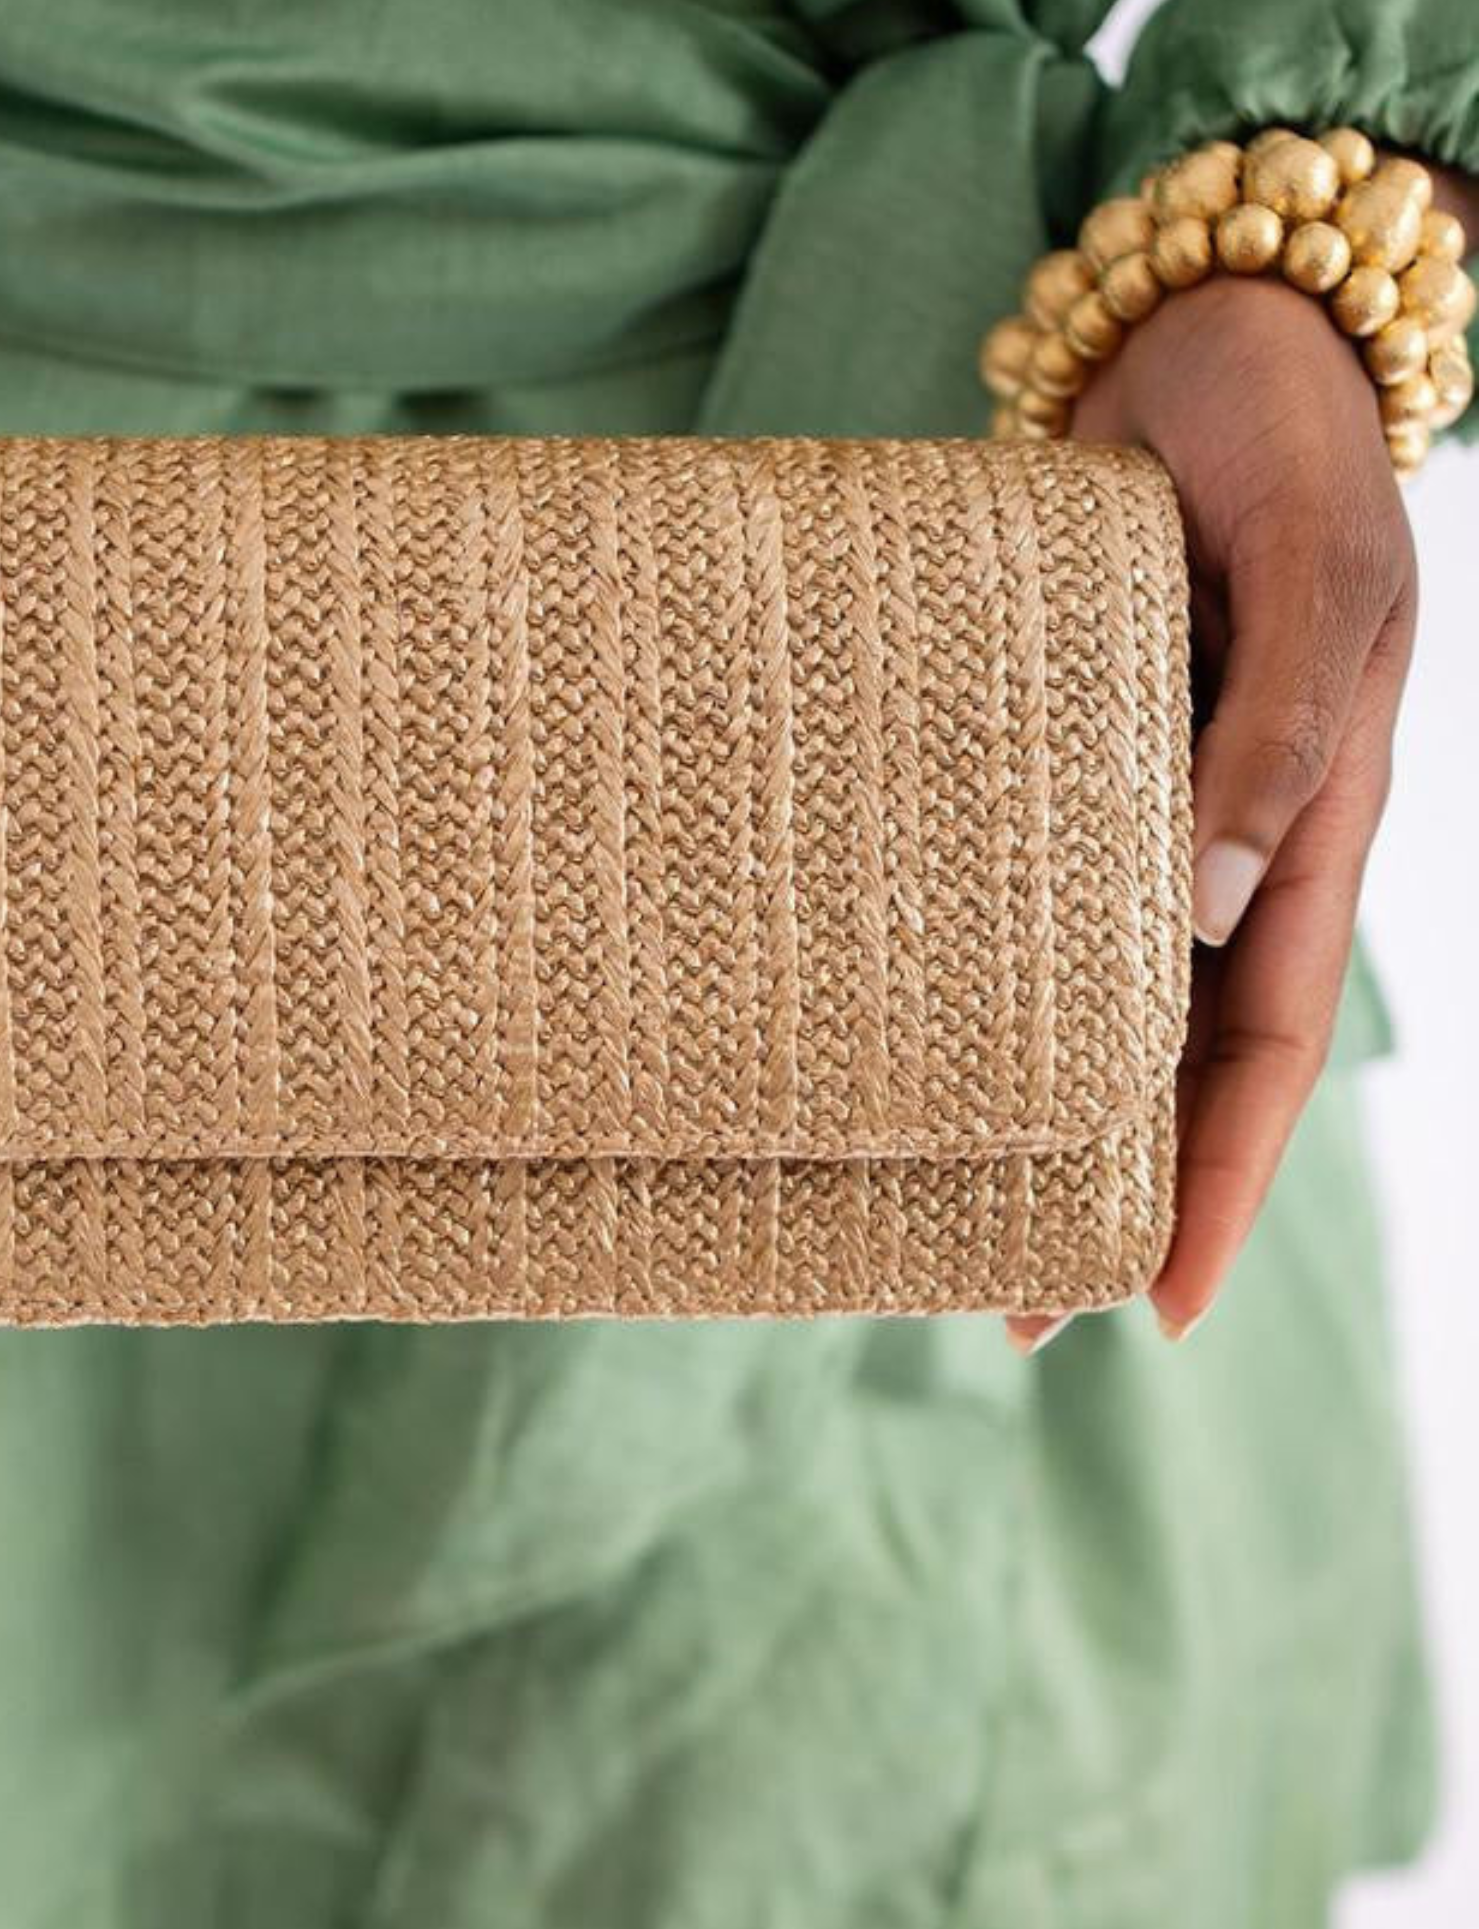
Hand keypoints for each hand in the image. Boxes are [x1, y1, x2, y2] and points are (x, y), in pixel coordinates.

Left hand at [1007, 273, 1419, 1353]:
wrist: (1207, 341)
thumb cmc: (1286, 450)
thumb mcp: (1319, 586)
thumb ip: (1274, 742)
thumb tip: (1206, 914)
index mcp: (1310, 836)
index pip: (1267, 1050)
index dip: (1222, 1184)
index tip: (1156, 1304)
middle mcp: (1216, 849)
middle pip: (1165, 1056)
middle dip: (1102, 1185)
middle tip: (1004, 1302)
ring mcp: (1130, 808)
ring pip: (1081, 990)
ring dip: (1022, 1100)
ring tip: (933, 1204)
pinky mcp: (1044, 755)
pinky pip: (1010, 887)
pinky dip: (967, 966)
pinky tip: (892, 1026)